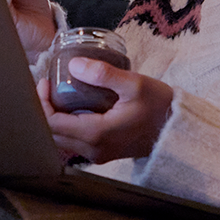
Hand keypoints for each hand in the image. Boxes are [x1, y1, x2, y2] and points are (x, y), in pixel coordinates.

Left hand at [37, 57, 174, 164]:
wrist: (178, 131)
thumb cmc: (159, 106)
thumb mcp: (134, 84)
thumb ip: (103, 74)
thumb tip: (74, 64)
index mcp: (97, 134)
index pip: (52, 124)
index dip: (42, 103)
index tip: (46, 82)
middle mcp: (93, 149)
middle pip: (52, 135)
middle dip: (44, 110)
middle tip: (48, 86)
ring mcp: (98, 155)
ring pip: (61, 141)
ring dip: (54, 118)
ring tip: (58, 94)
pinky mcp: (103, 153)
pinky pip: (74, 142)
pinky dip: (66, 125)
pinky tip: (73, 107)